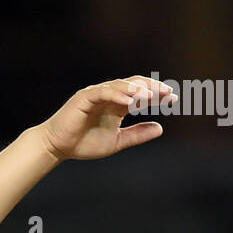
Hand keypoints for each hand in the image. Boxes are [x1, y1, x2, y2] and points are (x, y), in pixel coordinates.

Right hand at [37, 77, 176, 162]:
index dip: (157, 95)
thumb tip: (160, 128)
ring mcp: (97, 93)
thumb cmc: (84, 143)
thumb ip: (137, 135)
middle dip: (151, 87)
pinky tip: (130, 100)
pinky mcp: (85, 97)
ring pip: (121, 86)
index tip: (173, 99)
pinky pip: (104, 92)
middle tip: (166, 93)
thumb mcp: (117, 142)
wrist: (59, 147)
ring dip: (136, 90)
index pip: (141, 95)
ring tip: (151, 96)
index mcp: (118, 105)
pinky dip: (117, 94)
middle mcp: (110, 96)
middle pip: (135, 85)